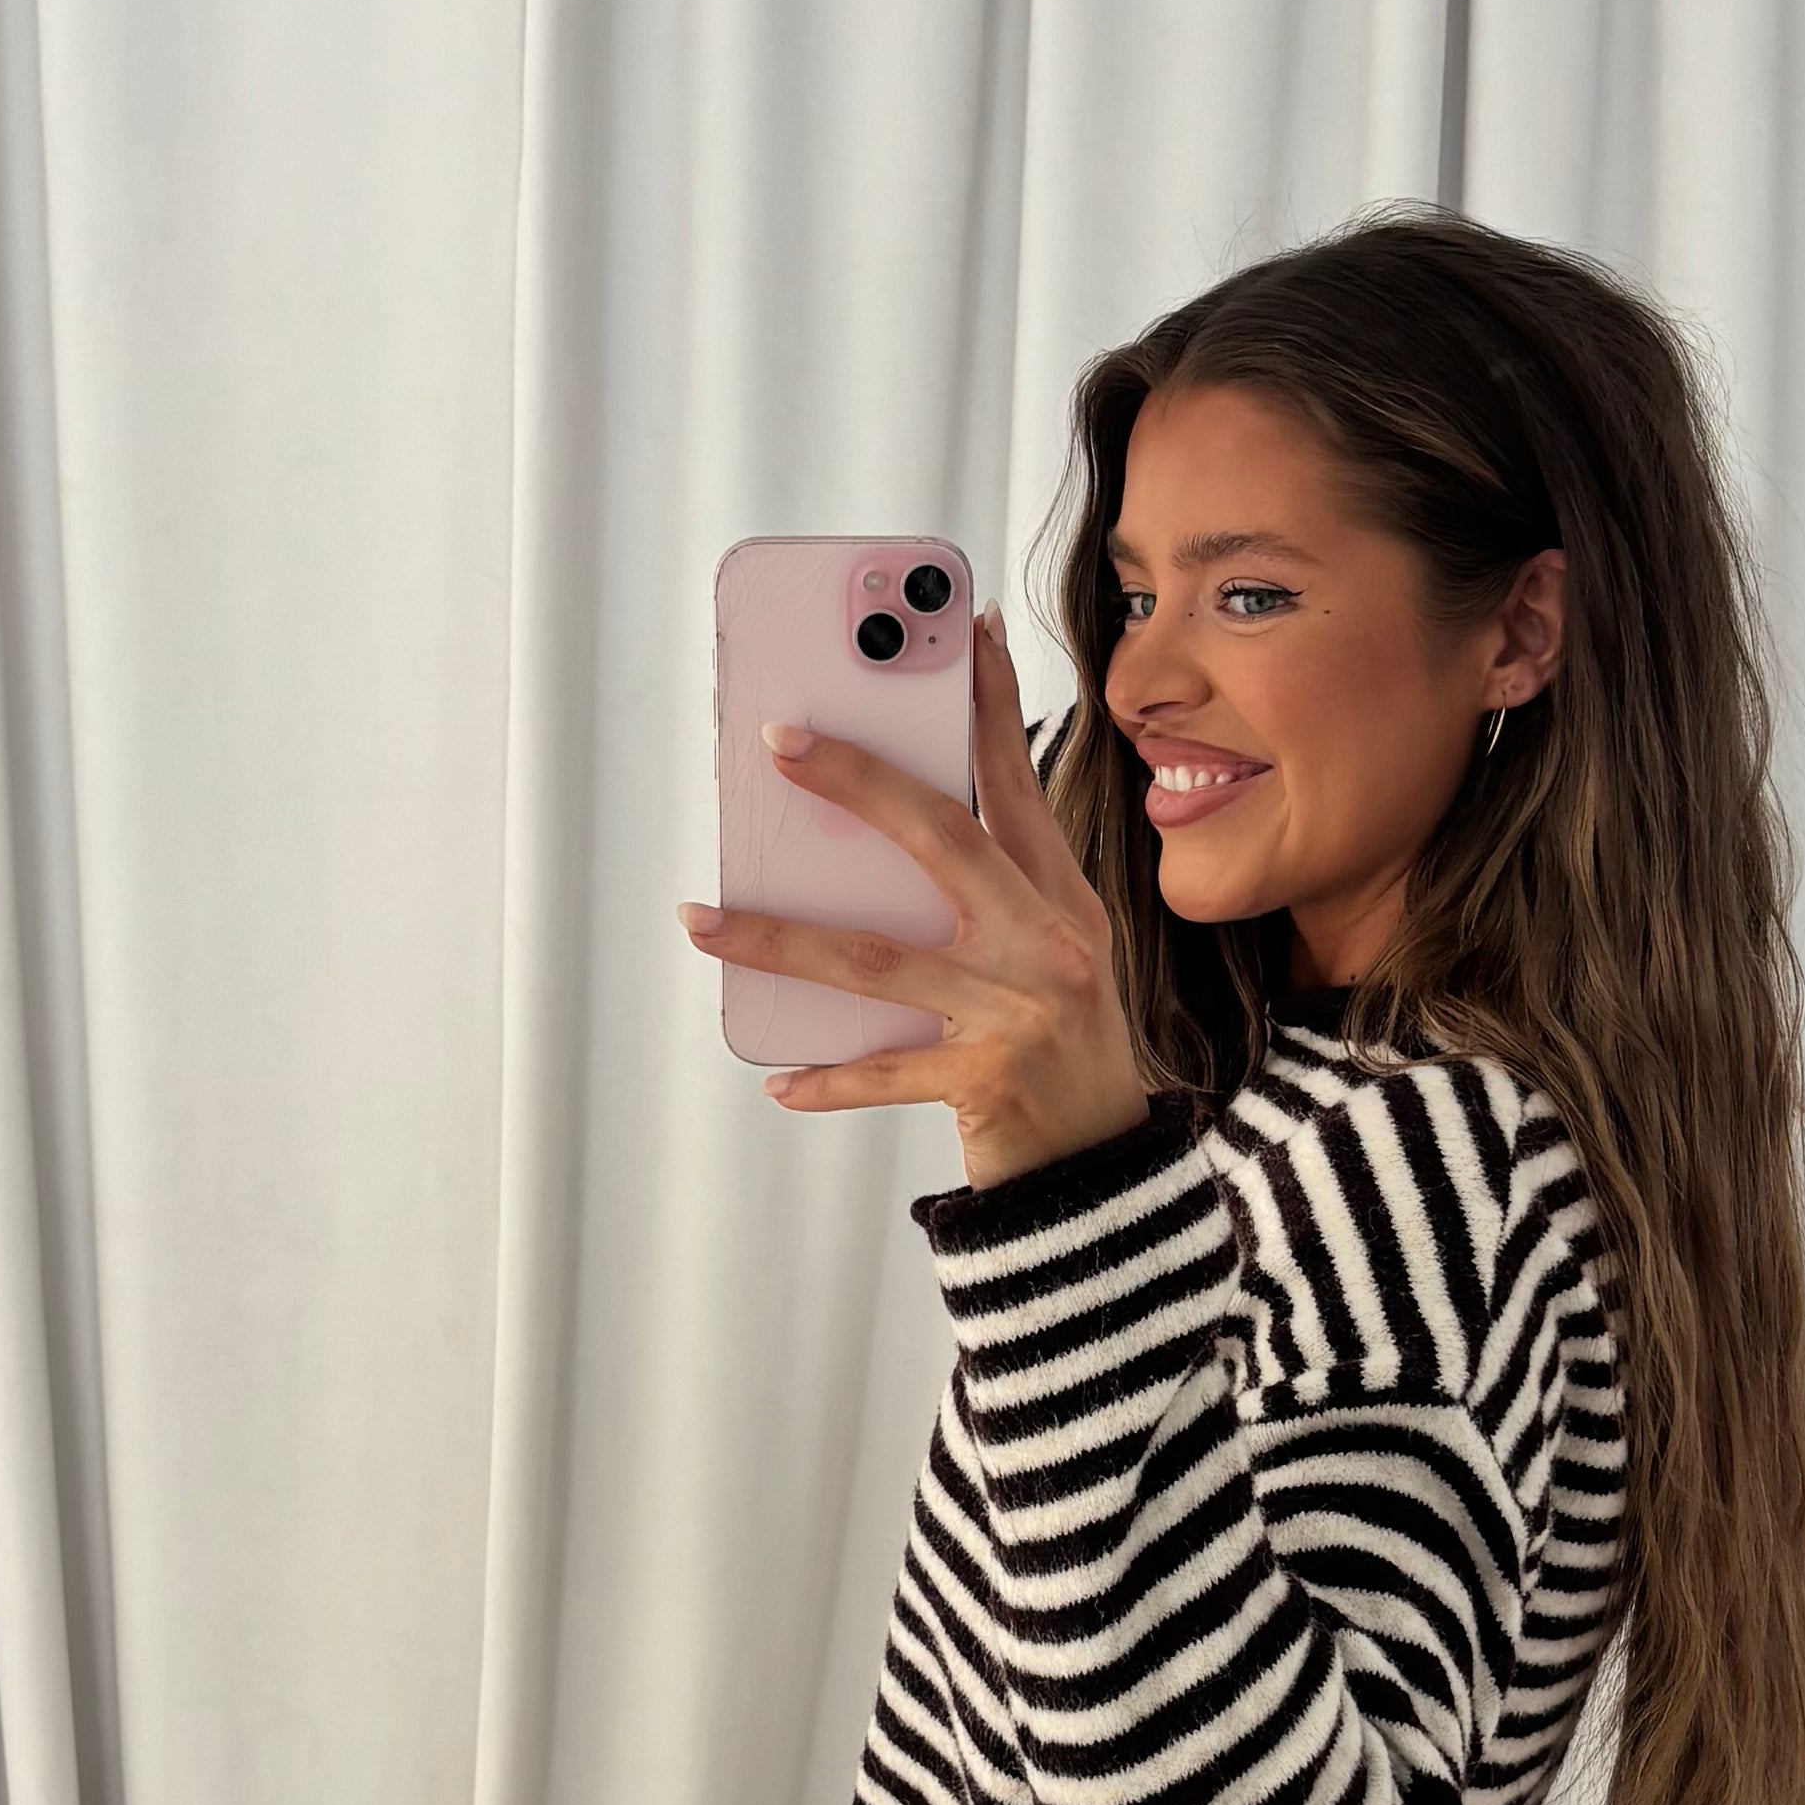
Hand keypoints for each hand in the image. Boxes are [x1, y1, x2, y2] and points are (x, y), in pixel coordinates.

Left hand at [680, 601, 1155, 1190]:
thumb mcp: (1049, 954)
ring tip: (701, 919)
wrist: (1103, 1174)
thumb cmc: (1060, 1047)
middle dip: (858, 780)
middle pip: (942, 840)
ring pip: (878, 957)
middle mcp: (1047, 942)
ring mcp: (1018, 1011)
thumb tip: (880, 825)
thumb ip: (991, 891)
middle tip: (778, 740)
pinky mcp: (987, 1080)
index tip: (961, 630)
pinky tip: (775, 1076)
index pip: (1021, 784)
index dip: (992, 706)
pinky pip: (884, 1070)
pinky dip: (826, 1077)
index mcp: (1062, 899)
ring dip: (778, 938)